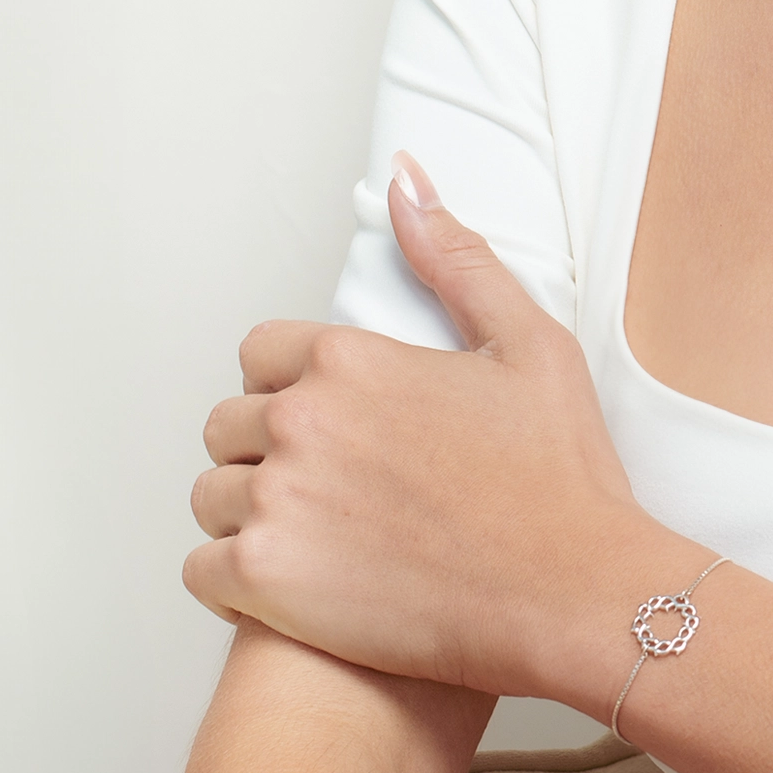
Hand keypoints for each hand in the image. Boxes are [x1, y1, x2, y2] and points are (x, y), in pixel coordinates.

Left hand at [184, 154, 664, 700]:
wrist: (572, 592)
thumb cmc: (558, 474)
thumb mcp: (527, 342)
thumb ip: (454, 259)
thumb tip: (405, 181)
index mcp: (351, 360)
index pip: (261, 354)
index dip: (295, 386)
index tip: (339, 423)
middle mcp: (301, 423)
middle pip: (228, 426)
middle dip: (268, 450)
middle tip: (333, 486)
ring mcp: (277, 504)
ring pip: (209, 497)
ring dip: (248, 514)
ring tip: (316, 536)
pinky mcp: (266, 583)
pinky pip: (200, 570)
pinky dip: (234, 580)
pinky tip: (296, 585)